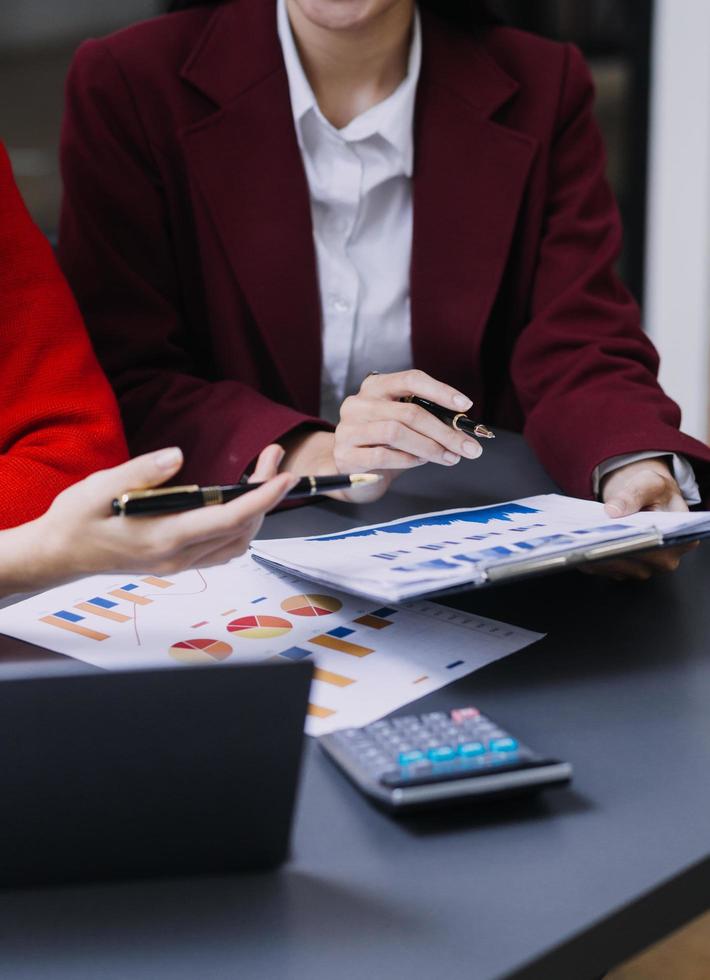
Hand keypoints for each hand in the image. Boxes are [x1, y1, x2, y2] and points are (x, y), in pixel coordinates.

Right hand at [0, 445, 295, 594]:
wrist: (59, 554)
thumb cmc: (77, 518)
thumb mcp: (100, 486)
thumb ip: (142, 471)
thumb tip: (178, 456)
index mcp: (165, 537)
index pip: (229, 519)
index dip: (262, 498)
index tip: (284, 476)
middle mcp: (179, 556)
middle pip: (242, 529)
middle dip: (267, 493)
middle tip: (272, 456)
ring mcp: (180, 563)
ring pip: (238, 542)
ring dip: (257, 510)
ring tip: (262, 472)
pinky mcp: (178, 561)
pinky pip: (224, 548)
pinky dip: (241, 525)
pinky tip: (238, 500)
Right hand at [335, 369, 482, 472]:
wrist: (346, 464)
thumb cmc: (381, 439)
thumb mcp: (401, 421)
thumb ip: (425, 419)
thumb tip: (462, 429)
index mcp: (376, 386)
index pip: (411, 379)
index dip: (440, 391)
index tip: (466, 405)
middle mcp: (359, 403)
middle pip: (409, 411)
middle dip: (445, 431)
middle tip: (468, 448)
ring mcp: (349, 428)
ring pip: (396, 432)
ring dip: (429, 447)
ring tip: (448, 457)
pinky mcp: (345, 454)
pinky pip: (382, 455)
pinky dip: (407, 459)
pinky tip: (420, 462)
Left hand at [587, 457, 697, 580]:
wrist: (644, 496)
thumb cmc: (654, 491)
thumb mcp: (649, 483)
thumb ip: (633, 494)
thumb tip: (613, 510)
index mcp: (681, 539)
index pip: (658, 548)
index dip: (637, 544)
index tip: (614, 539)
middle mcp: (665, 559)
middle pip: (636, 563)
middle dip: (610, 553)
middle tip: (586, 543)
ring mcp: (644, 567)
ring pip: (616, 569)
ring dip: (595, 559)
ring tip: (576, 546)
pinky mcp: (624, 569)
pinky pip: (604, 568)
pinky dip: (589, 559)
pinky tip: (574, 548)